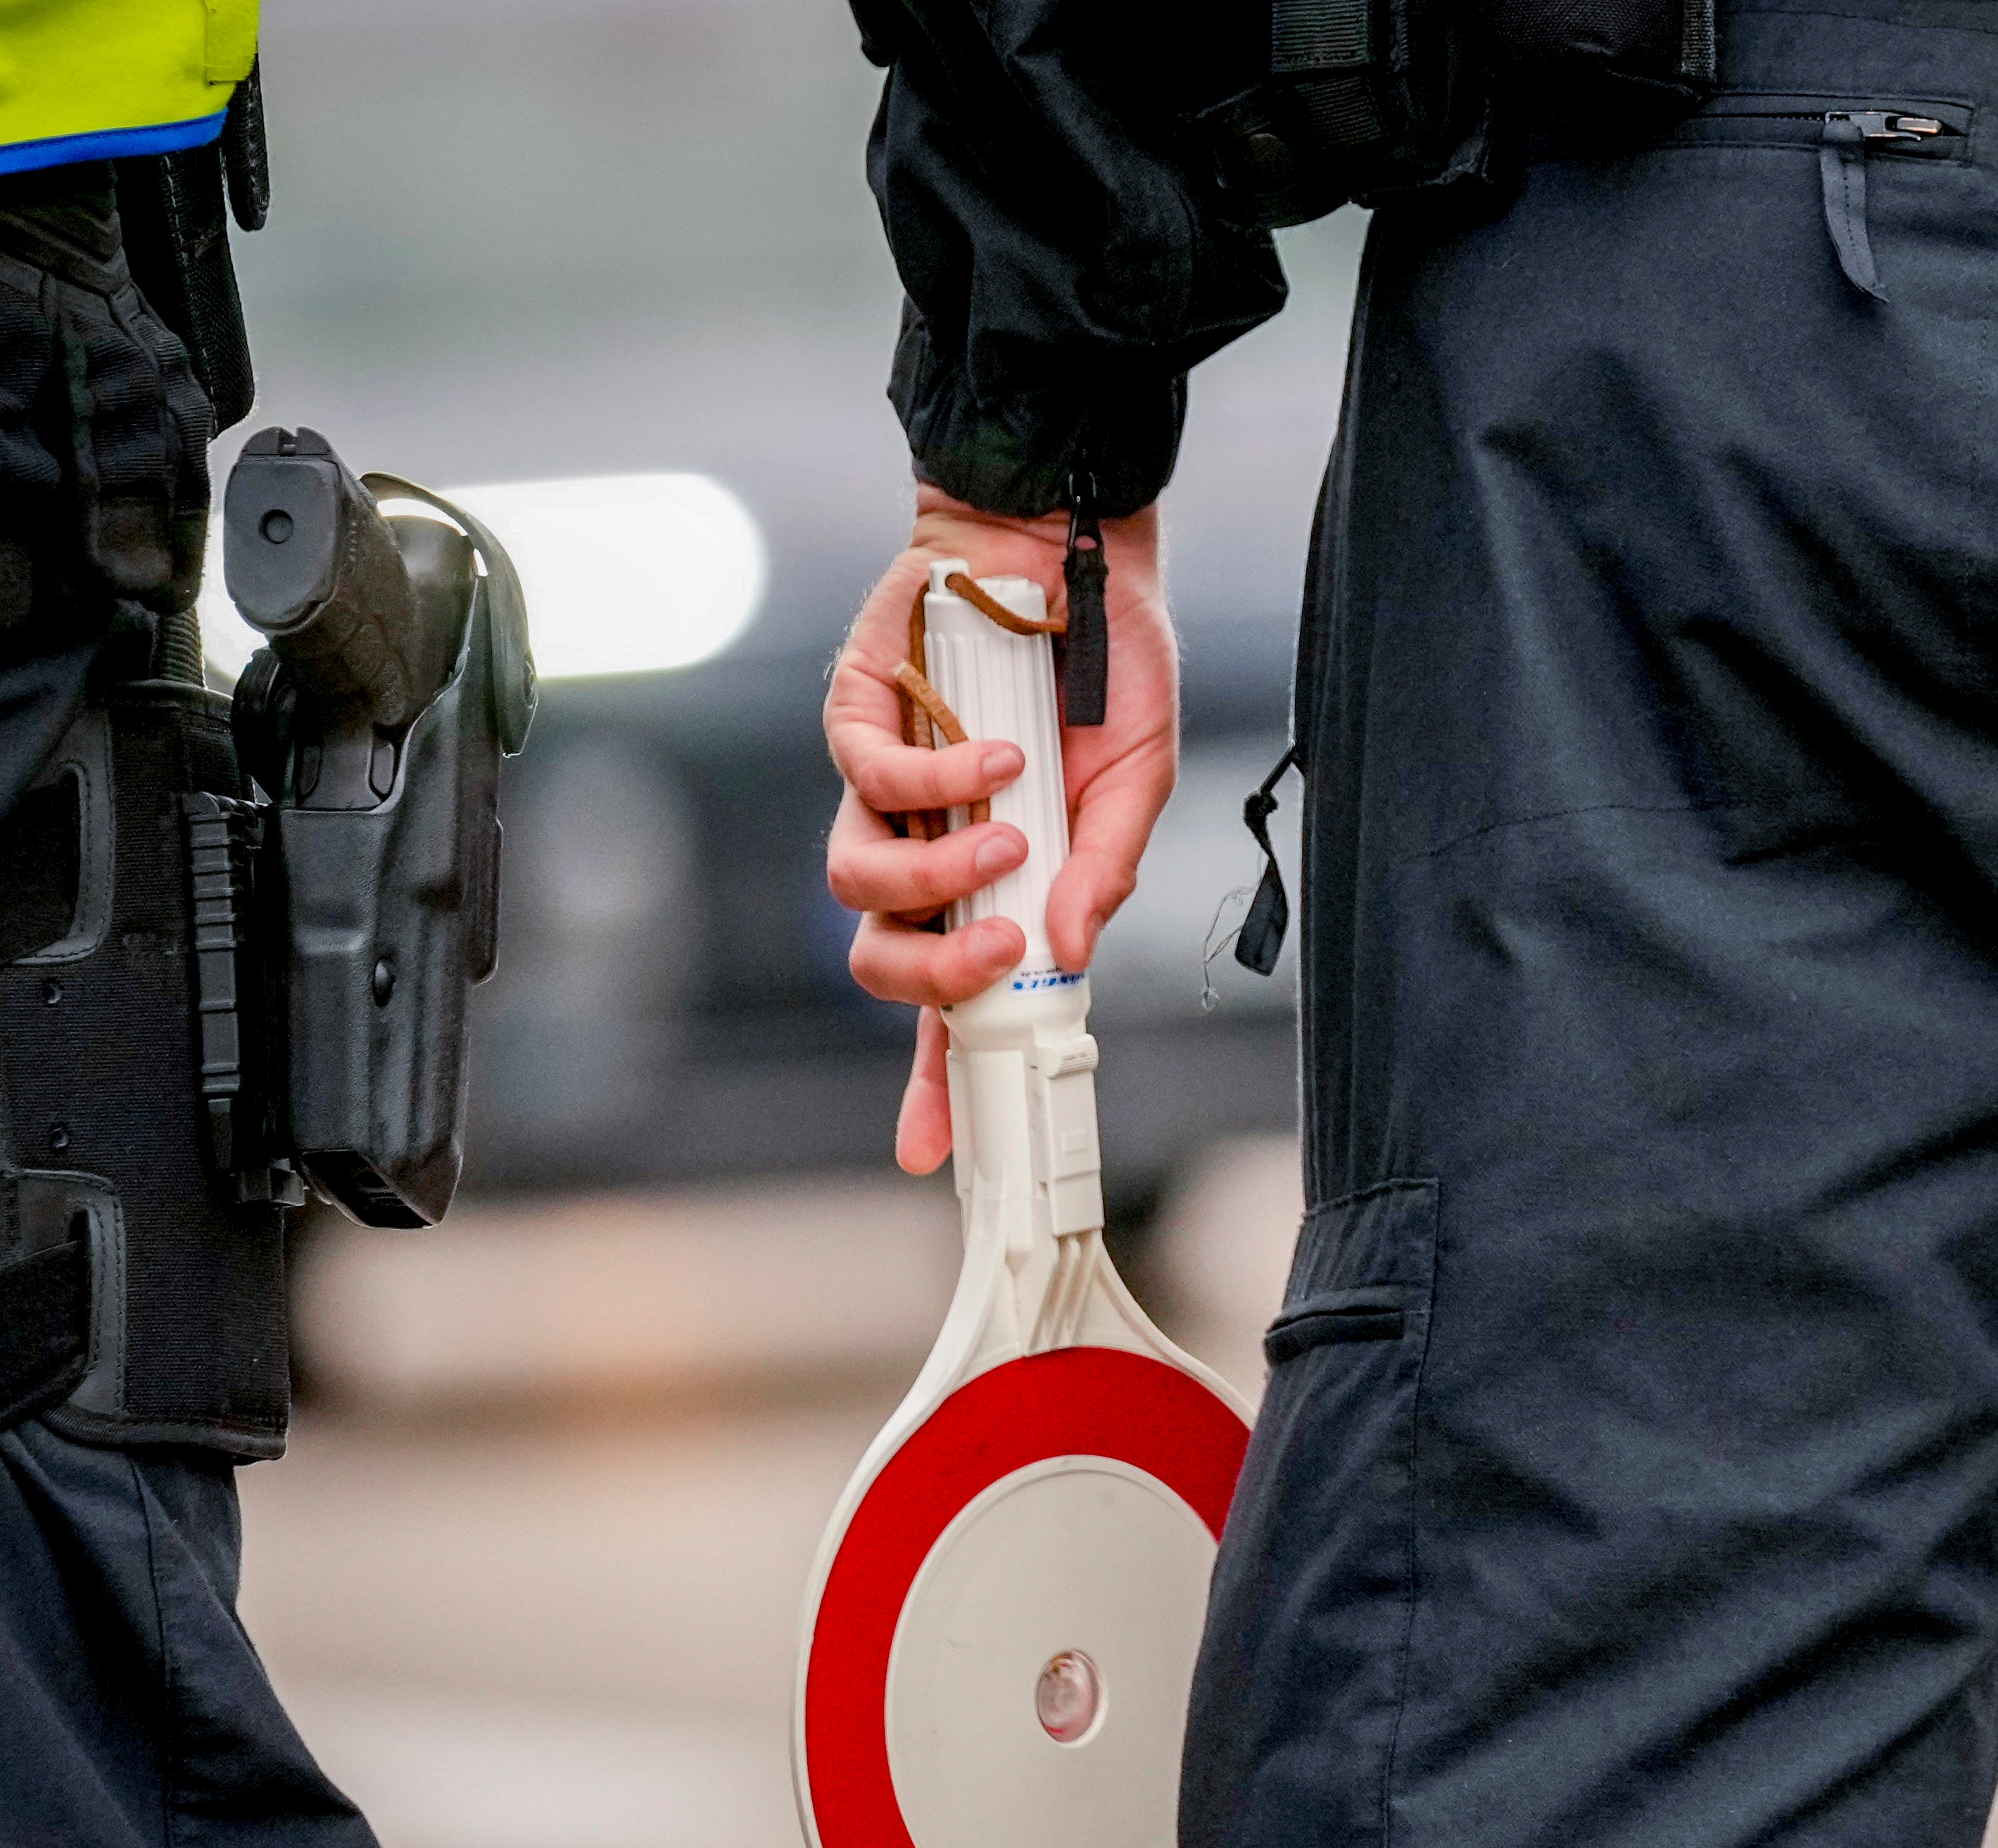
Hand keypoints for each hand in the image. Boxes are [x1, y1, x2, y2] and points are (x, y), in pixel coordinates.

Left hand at [823, 484, 1178, 1172]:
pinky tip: (1000, 758)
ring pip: (859, 885)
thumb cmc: (1106, 666)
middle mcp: (927, 851)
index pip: (952, 1004)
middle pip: (881, 962)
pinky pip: (873, 782)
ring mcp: (886, 790)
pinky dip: (941, 782)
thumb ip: (1105, 870)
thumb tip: (1067, 952)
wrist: (1069, 544)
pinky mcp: (858, 718)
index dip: (937, 1081)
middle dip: (935, 980)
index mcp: (991, 886)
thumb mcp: (1139, 779)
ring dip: (940, 880)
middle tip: (1003, 955)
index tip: (936, 1153)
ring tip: (1014, 837)